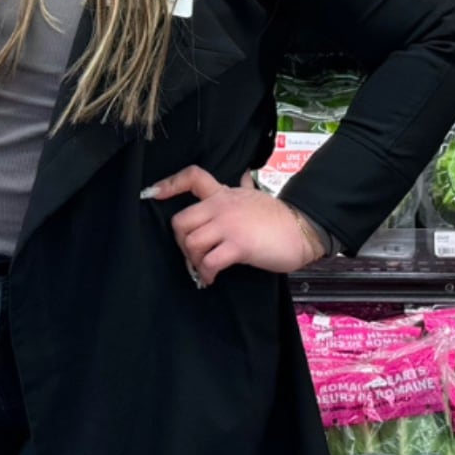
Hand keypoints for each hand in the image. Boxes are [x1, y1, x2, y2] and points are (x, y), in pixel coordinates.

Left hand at [145, 165, 326, 286]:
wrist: (301, 229)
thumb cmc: (278, 217)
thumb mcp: (255, 195)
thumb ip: (243, 187)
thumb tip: (243, 176)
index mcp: (224, 193)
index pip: (192, 178)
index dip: (169, 184)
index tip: (152, 194)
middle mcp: (221, 206)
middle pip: (180, 221)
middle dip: (180, 242)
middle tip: (191, 255)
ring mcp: (229, 226)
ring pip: (191, 243)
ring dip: (192, 261)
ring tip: (203, 270)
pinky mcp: (238, 246)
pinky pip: (209, 261)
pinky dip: (205, 273)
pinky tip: (211, 278)